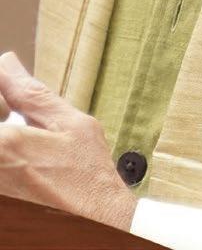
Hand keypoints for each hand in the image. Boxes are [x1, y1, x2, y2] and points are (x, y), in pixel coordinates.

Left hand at [0, 51, 136, 230]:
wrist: (99, 230)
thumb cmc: (90, 182)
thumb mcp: (71, 125)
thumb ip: (31, 93)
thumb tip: (7, 63)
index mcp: (4, 145)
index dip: (1, 100)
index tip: (9, 108)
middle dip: (4, 122)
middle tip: (15, 123)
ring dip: (8, 144)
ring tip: (26, 157)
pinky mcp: (4, 206)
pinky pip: (2, 175)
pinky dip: (10, 166)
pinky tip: (27, 174)